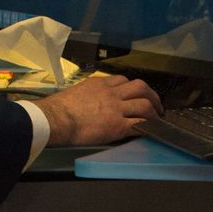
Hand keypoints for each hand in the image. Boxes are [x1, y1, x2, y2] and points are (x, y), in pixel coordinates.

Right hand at [33, 75, 162, 145]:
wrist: (56, 118)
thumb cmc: (58, 108)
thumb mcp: (75, 91)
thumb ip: (88, 93)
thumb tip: (89, 100)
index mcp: (99, 84)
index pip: (122, 80)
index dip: (132, 88)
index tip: (135, 95)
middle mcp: (111, 93)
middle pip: (140, 87)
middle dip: (151, 95)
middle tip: (155, 105)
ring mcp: (117, 109)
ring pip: (145, 104)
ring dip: (153, 112)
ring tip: (156, 119)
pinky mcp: (118, 126)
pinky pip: (140, 124)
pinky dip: (148, 127)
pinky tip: (150, 131)